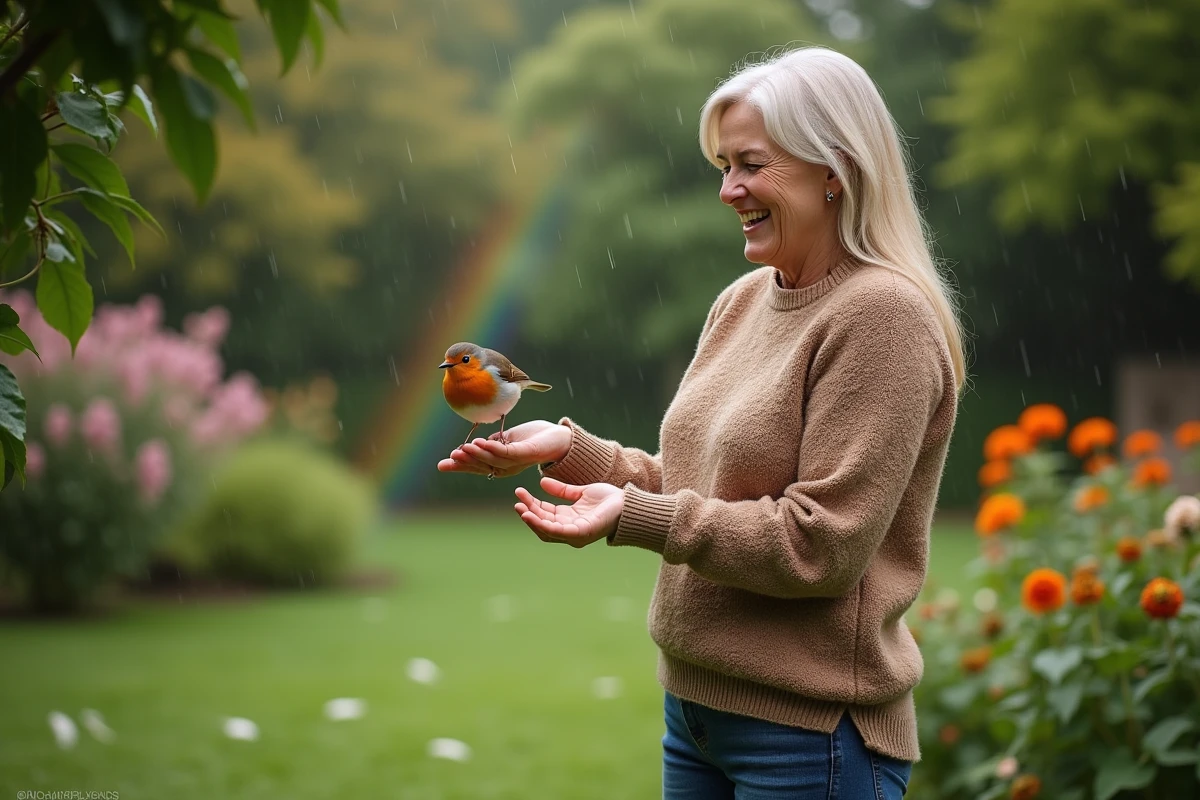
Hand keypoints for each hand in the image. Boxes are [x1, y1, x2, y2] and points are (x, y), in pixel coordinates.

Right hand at [437, 420, 571, 478]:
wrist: (559, 437)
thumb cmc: (533, 438)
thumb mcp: (507, 440)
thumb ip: (493, 444)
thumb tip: (475, 444)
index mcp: (502, 465)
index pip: (478, 466)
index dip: (461, 465)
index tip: (443, 464)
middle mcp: (508, 468)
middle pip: (483, 466)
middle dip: (465, 463)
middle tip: (449, 459)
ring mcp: (518, 461)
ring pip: (493, 460)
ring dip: (477, 454)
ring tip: (462, 449)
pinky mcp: (527, 452)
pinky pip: (508, 452)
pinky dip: (494, 448)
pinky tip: (481, 443)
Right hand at [514, 477, 623, 547]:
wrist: (628, 504)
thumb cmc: (609, 500)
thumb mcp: (581, 493)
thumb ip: (562, 490)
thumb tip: (542, 482)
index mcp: (569, 520)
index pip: (545, 515)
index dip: (531, 506)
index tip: (520, 494)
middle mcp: (570, 530)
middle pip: (542, 524)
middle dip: (528, 512)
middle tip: (516, 501)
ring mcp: (575, 534)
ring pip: (547, 530)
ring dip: (532, 520)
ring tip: (520, 509)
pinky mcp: (581, 534)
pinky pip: (558, 532)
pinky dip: (543, 525)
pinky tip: (533, 516)